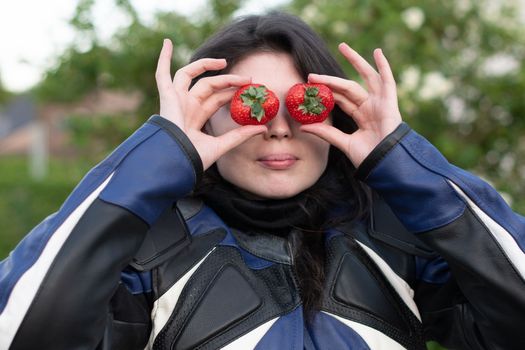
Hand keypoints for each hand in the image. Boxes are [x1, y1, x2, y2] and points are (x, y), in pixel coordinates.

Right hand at [156, 39, 266, 169]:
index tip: (250, 88)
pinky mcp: (167, 97)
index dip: (232, 92)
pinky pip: (162, 74)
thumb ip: (240, 135)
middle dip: (228, 81)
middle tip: (248, 79)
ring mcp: (176, 100)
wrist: (175, 163)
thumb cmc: (194, 158)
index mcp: (197, 118)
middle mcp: (186, 107)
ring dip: (206, 65)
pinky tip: (167, 42)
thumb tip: (262, 128)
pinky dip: (163, 58)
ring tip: (224, 62)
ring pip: (191, 75)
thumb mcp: (221, 145)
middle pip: (209, 86)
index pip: (217, 99)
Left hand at [300, 43, 401, 167]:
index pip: (339, 99)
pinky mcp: (390, 102)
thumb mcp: (343, 143)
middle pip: (348, 87)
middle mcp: (369, 107)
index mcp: (360, 117)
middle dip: (330, 79)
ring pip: (365, 78)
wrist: (386, 164)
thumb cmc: (369, 158)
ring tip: (342, 47)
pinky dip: (384, 66)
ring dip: (355, 61)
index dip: (325, 92)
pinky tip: (377, 52)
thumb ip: (326, 133)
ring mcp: (380, 103)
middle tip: (312, 73)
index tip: (308, 87)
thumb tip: (304, 127)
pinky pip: (388, 80)